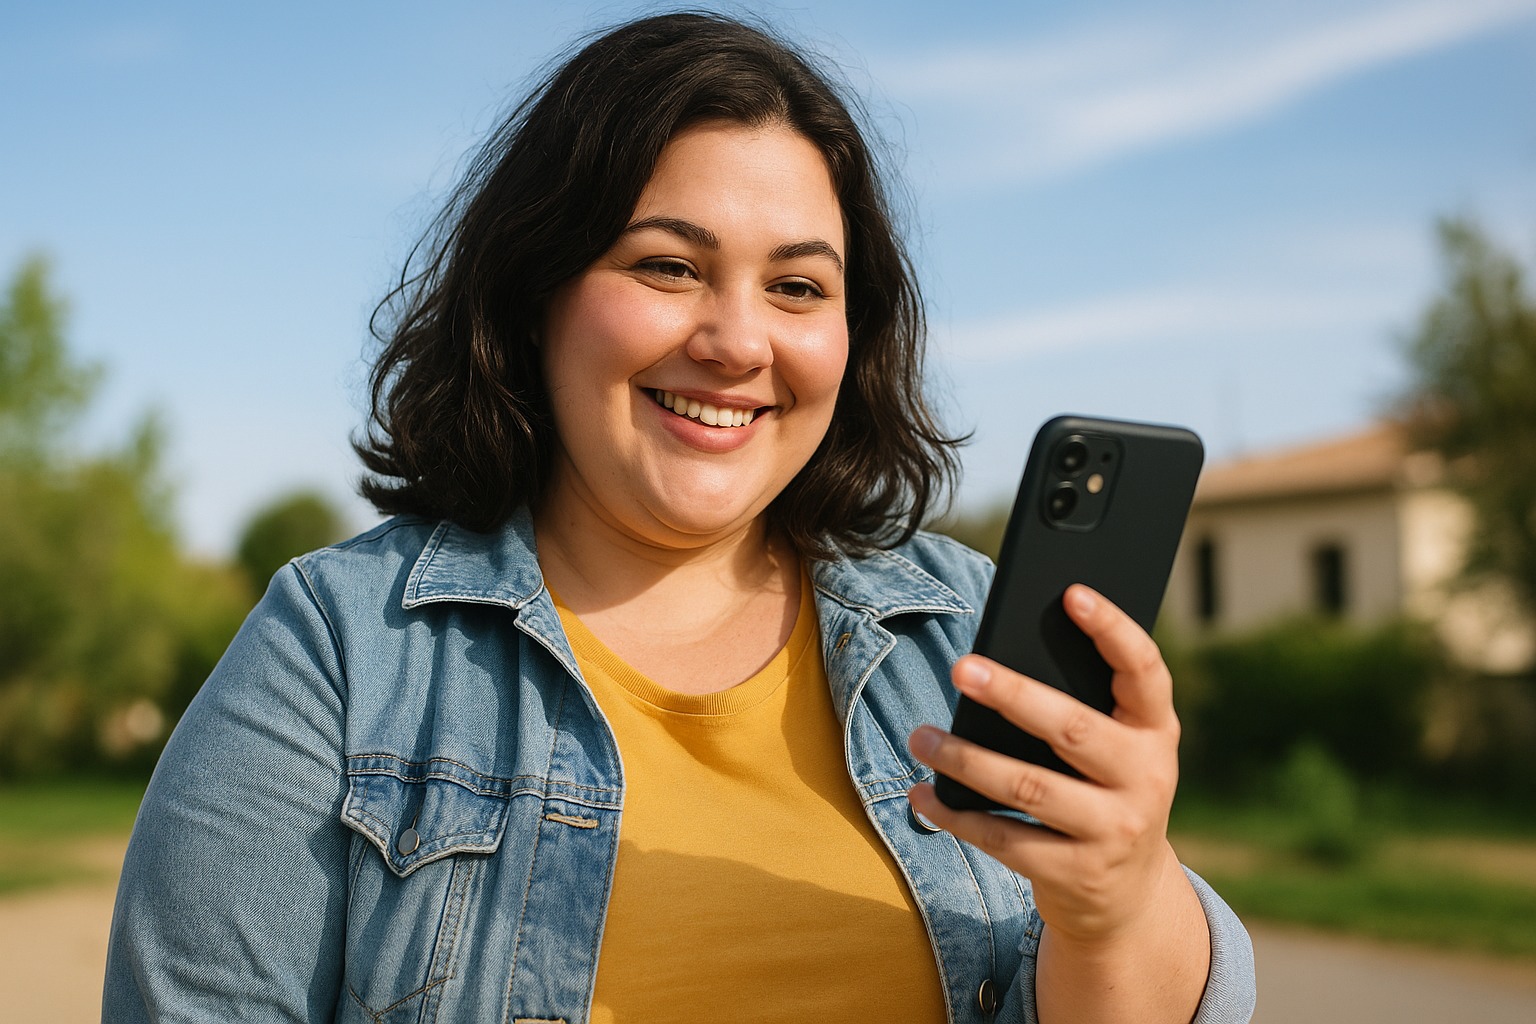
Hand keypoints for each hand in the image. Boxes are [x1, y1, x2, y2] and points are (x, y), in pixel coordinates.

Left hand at [906, 583, 1188, 945]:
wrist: (1128, 897)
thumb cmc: (1104, 793)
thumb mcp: (1115, 751)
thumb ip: (1080, 708)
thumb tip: (996, 661)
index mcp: (1156, 732)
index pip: (1144, 671)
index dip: (1113, 630)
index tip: (1072, 593)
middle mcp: (1146, 779)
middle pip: (1072, 729)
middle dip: (1013, 695)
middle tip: (961, 668)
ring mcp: (1113, 831)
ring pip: (1026, 787)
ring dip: (964, 759)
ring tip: (919, 735)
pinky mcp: (1075, 874)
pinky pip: (1003, 839)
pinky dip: (955, 815)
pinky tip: (922, 794)